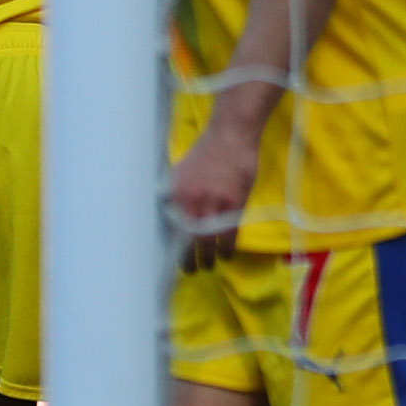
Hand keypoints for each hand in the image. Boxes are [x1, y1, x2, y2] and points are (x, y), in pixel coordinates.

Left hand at [167, 113, 262, 271]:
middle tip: (192, 269)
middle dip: (191, 260)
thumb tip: (170, 218)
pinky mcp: (235, 204)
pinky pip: (230, 235)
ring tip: (209, 264)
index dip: (175, 251)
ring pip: (211, 242)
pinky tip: (226, 255)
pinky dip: (228, 249)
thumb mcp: (181, 173)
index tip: (177, 261)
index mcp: (177, 194)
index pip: (173, 231)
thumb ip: (176, 196)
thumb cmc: (205, 153)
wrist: (231, 136)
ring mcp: (215, 204)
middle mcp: (193, 202)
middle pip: (190, 241)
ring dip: (210, 258)